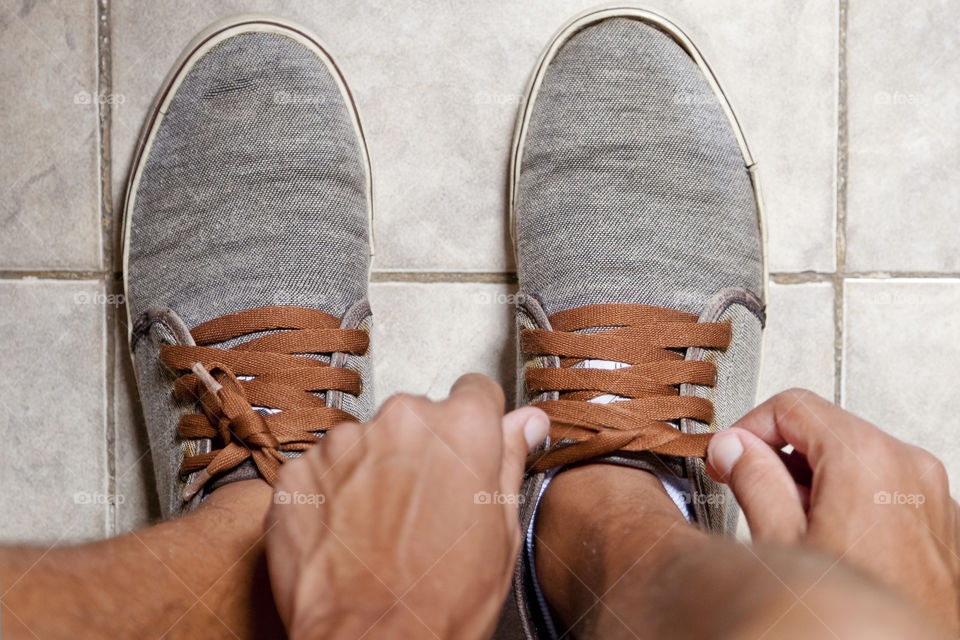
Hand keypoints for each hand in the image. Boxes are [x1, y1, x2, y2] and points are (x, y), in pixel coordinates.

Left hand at [265, 374, 549, 639]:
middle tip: (425, 506)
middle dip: (422, 451)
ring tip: (382, 527)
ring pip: (366, 442)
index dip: (478, 423)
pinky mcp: (299, 473)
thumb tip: (527, 422)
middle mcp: (401, 420)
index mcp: (461, 428)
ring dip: (373, 470)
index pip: (476, 392)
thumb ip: (509, 460)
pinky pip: (322, 469)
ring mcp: (343, 444)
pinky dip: (332, 494)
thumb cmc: (442, 599)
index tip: (469, 449)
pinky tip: (347, 535)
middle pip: (417, 417)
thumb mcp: (500, 531)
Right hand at [707, 388, 959, 631]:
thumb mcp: (782, 544)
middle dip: (781, 458)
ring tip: (793, 529)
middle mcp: (908, 468)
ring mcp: (930, 496)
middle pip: (825, 430)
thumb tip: (733, 449)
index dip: (748, 429)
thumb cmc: (854, 622)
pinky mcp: (939, 523)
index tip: (729, 455)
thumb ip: (752, 480)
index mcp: (866, 460)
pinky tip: (829, 543)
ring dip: (813, 482)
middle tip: (749, 490)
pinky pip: (883, 488)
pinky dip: (849, 500)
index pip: (792, 406)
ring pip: (855, 459)